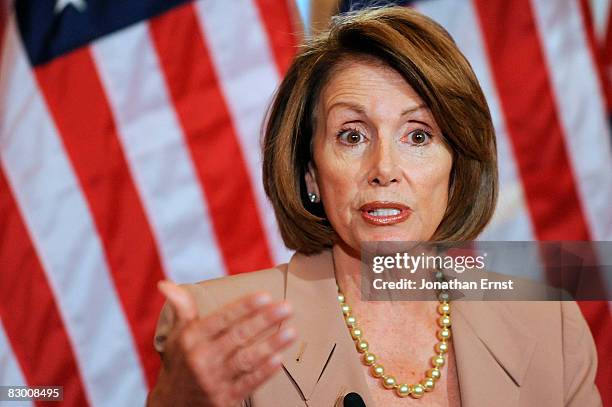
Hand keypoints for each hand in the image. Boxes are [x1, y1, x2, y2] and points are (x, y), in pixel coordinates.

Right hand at [148, 281, 295, 406]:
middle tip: (287, 307)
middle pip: (238, 335)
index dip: (244, 307)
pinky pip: (248, 383)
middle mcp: (201, 358)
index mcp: (191, 339)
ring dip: (271, 344)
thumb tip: (166, 283)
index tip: (265, 296)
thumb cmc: (181, 362)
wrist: (172, 405)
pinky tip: (280, 359)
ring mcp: (213, 380)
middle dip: (264, 320)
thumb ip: (181, 308)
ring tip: (292, 331)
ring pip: (247, 359)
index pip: (221, 318)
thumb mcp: (177, 335)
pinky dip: (264, 371)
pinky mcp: (224, 400)